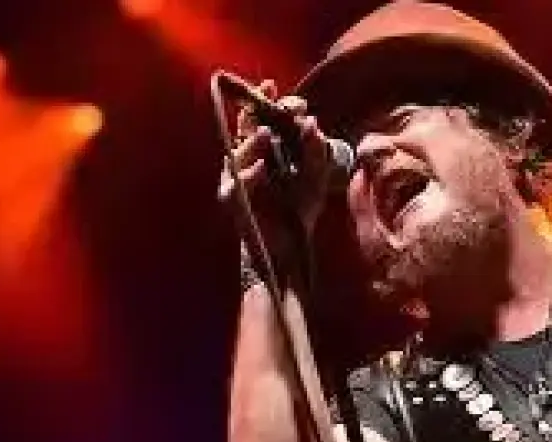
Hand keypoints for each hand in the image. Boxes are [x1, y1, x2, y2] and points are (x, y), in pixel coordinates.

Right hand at [218, 79, 334, 236]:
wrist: (291, 246)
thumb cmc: (300, 209)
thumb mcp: (317, 177)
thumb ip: (316, 152)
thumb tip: (311, 122)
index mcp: (267, 150)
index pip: (262, 119)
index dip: (264, 101)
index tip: (271, 85)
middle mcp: (249, 160)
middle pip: (245, 129)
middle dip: (253, 112)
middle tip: (266, 99)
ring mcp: (239, 179)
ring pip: (237, 153)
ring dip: (251, 142)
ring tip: (267, 134)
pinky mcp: (235, 200)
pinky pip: (235, 185)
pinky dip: (248, 175)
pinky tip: (262, 168)